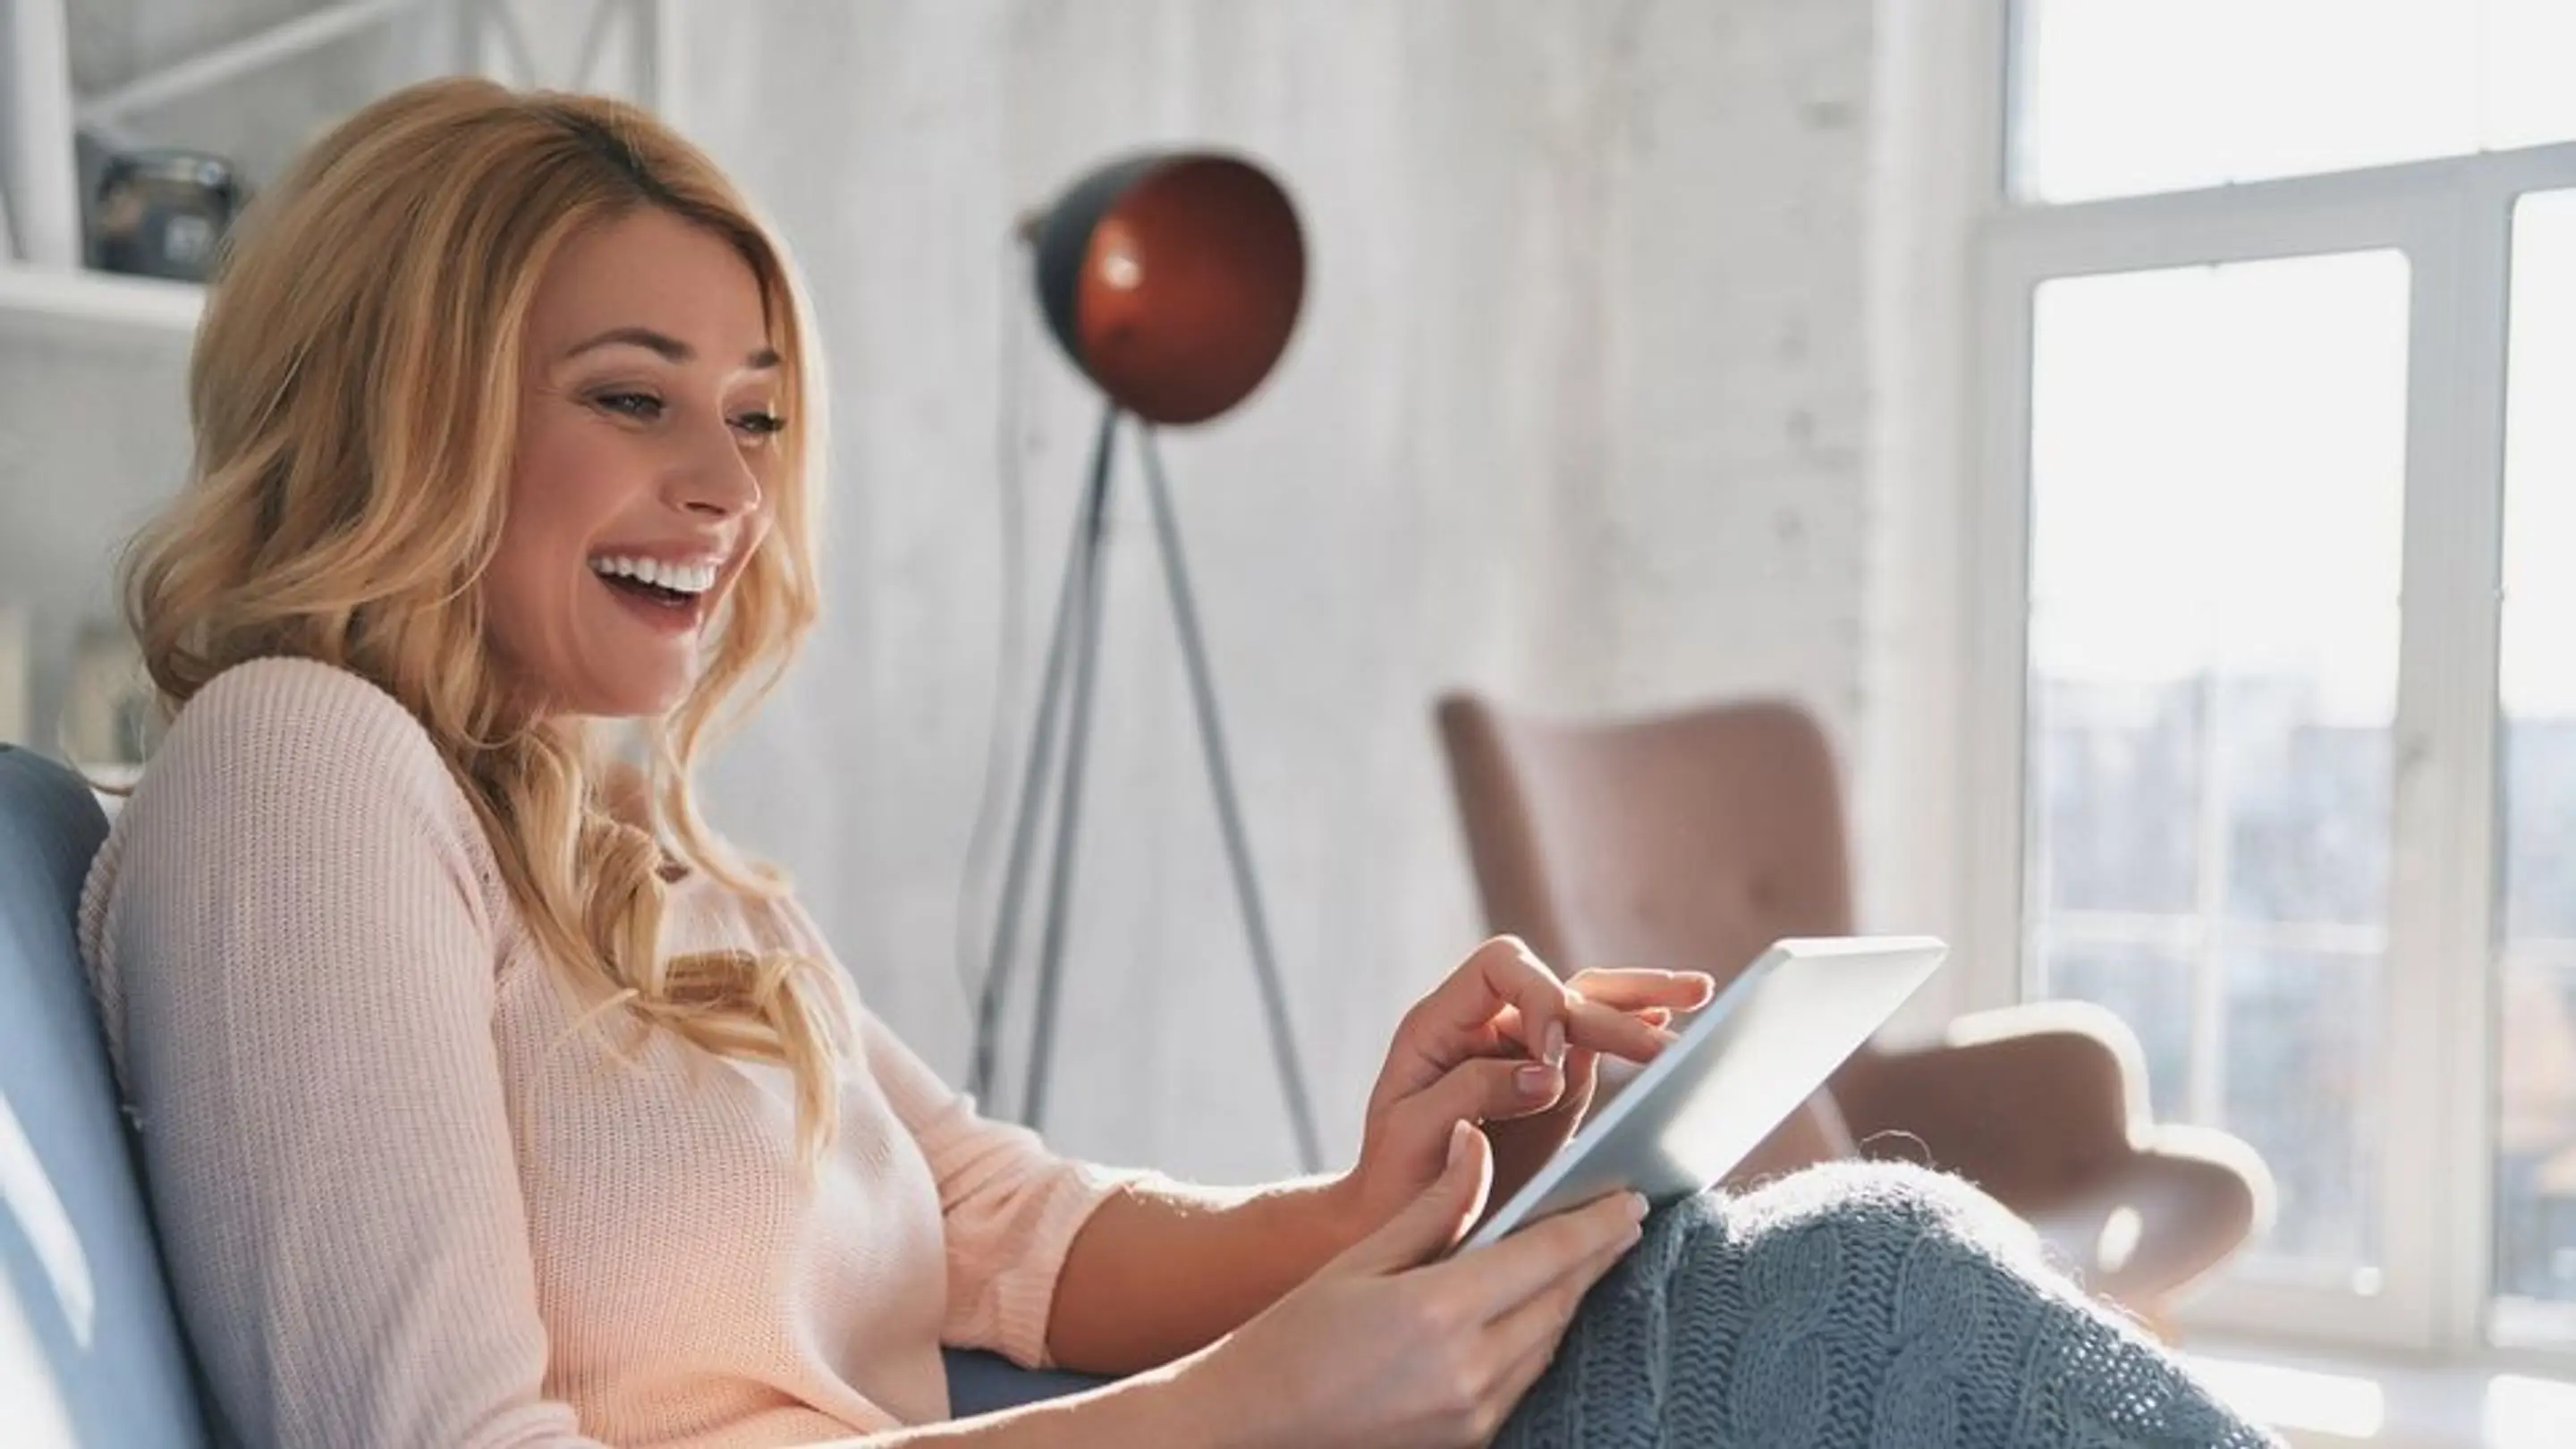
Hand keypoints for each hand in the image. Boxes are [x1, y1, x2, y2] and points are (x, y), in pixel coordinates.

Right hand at [1188, 1122, 1644, 1448]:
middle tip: (1625, 1218)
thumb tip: (1478, 1144)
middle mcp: (1469, 1369)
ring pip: (1549, 1341)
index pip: (1547, 1254)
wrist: (1251, 1428)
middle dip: (1597, 1256)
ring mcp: (1473, 1414)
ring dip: (1572, 1297)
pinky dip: (1540, 1338)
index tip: (1632, 1198)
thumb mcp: (1360, 1259)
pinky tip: (1541, 1310)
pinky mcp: (1469, 1441)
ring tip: (1590, 1256)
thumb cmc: (1292, 1336)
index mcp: (1439, 1310)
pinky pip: (1525, 1379)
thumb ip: (1434, 1206)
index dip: (1597, 1224)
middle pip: (1561, 1299)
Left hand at [1333, 937, 1711, 1238]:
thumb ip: (1471, 1090)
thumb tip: (1548, 1071)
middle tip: (1663, 1051)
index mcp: (1441, 1023)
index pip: (1502, 969)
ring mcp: (1523, 1052)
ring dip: (1641, 999)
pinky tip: (1673, 1021)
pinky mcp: (1553, 1085)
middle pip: (1559, 986)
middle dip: (1612, 1016)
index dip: (1537, 998)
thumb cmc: (1390, 1178)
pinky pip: (1598, 1043)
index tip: (1552, 1054)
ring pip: (1586, 1003)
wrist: (1392, 1222)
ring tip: (1701, 995)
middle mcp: (1485, 1025)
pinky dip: (1635, 1027)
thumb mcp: (1412, 1133)